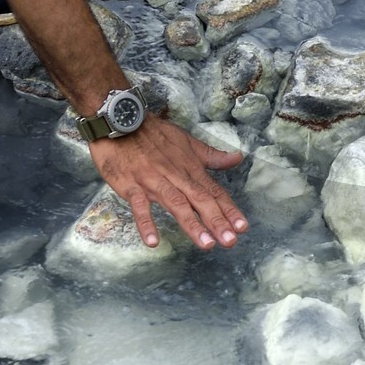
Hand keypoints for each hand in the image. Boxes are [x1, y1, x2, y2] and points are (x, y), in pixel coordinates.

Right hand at [92, 119, 246, 250]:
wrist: (121, 121)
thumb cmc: (154, 134)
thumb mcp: (186, 141)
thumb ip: (211, 156)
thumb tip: (237, 158)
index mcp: (190, 168)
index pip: (213, 191)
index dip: (228, 209)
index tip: (242, 227)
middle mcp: (175, 176)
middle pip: (200, 199)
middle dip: (216, 220)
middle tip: (230, 241)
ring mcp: (153, 181)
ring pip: (176, 203)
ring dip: (192, 224)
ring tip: (206, 243)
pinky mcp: (131, 185)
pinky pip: (139, 206)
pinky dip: (146, 223)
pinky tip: (153, 241)